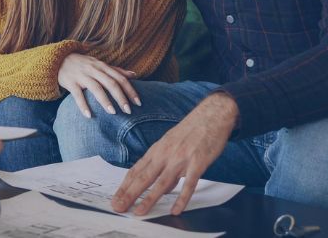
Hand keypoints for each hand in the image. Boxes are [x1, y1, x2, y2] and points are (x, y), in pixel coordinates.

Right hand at [58, 53, 139, 117]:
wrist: (59, 59)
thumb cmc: (83, 64)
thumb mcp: (99, 64)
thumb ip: (115, 70)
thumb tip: (134, 75)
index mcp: (102, 66)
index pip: (120, 78)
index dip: (130, 90)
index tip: (138, 103)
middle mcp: (93, 70)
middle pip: (110, 83)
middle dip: (121, 97)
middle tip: (129, 111)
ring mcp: (82, 75)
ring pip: (96, 88)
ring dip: (105, 101)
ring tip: (113, 113)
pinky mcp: (70, 82)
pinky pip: (77, 95)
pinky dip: (83, 105)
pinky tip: (88, 116)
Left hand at [111, 92, 238, 215]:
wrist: (212, 115)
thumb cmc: (191, 130)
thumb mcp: (171, 144)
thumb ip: (166, 165)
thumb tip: (163, 187)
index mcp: (157, 150)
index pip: (136, 171)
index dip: (125, 186)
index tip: (116, 198)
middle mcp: (165, 154)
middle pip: (144, 177)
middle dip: (129, 194)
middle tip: (118, 207)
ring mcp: (181, 159)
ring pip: (162, 183)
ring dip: (149, 199)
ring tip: (139, 212)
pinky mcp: (198, 163)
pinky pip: (189, 184)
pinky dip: (182, 198)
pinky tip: (176, 210)